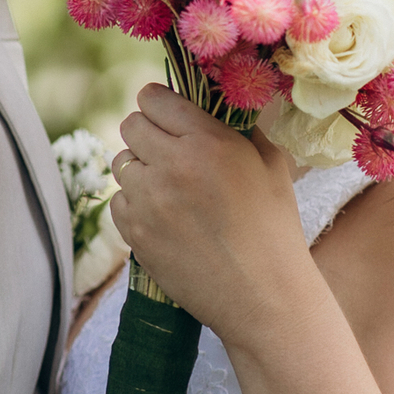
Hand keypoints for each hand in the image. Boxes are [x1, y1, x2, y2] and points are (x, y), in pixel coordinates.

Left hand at [110, 84, 310, 345]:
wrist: (264, 296)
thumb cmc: (274, 226)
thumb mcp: (270, 163)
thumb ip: (240, 126)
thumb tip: (217, 102)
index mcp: (207, 141)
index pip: (153, 98)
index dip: (159, 104)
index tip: (167, 115)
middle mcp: (171, 165)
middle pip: (129, 125)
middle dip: (147, 133)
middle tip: (168, 151)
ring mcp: (148, 201)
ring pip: (121, 163)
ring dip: (141, 170)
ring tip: (170, 188)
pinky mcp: (135, 234)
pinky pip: (118, 201)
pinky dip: (135, 205)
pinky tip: (163, 217)